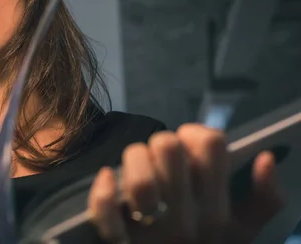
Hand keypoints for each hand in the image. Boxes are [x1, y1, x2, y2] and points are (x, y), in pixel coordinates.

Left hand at [88, 124, 284, 243]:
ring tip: (138, 170)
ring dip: (133, 161)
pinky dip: (103, 189)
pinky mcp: (119, 241)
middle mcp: (186, 223)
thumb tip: (264, 158)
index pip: (212, 145)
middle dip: (161, 144)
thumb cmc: (203, 243)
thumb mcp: (242, 230)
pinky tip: (106, 177)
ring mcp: (151, 232)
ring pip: (139, 176)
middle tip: (161, 160)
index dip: (195, 135)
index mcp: (217, 212)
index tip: (190, 148)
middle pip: (167, 147)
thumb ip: (263, 199)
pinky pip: (104, 208)